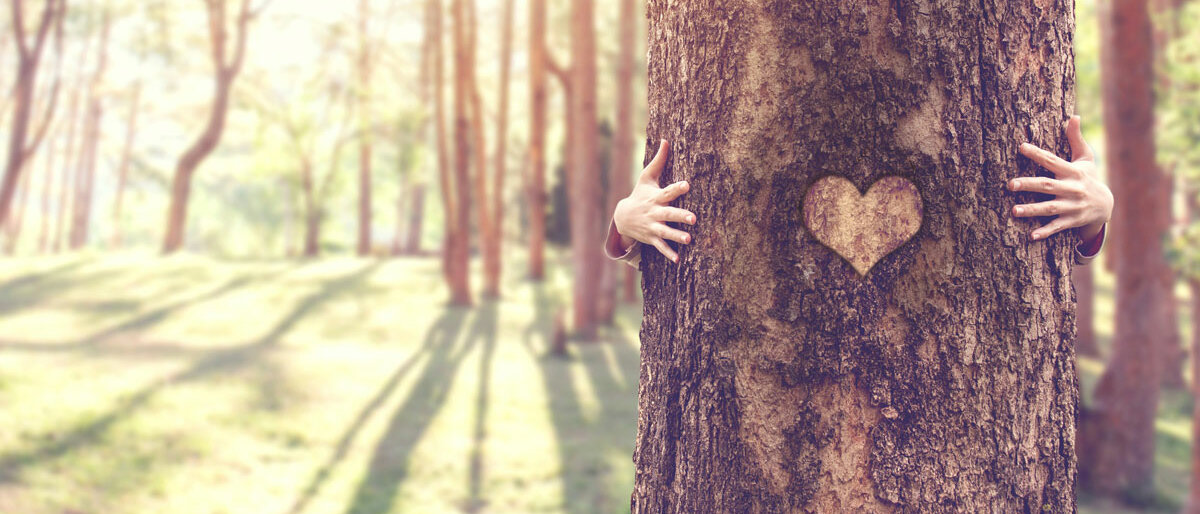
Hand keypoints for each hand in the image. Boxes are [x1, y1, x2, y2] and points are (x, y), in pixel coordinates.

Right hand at [613, 140, 695, 262]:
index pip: (668, 191)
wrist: (622, 217)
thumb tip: (666, 139)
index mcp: (656, 197)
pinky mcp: (652, 238)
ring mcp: (653, 227)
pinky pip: (661, 247)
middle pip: (669, 214)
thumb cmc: (640, 194)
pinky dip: (668, 254)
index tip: (687, 184)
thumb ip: (659, 160)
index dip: (677, 188)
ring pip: (666, 232)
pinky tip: (678, 260)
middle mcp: (655, 212)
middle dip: (680, 216)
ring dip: (676, 236)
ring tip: (689, 239)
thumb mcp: (647, 177)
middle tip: (694, 218)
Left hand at [1010, 115, 1112, 242]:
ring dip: (1032, 210)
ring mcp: (1072, 206)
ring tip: (1014, 211)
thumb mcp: (1085, 159)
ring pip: (1050, 208)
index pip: (1052, 161)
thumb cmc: (1088, 178)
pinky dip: (1045, 232)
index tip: (1021, 147)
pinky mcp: (1071, 221)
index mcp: (1072, 172)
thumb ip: (1076, 139)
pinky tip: (1031, 236)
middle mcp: (1072, 189)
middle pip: (1047, 186)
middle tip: (1010, 184)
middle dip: (1029, 185)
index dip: (1038, 154)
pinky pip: (1057, 227)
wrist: (1106, 206)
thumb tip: (1073, 116)